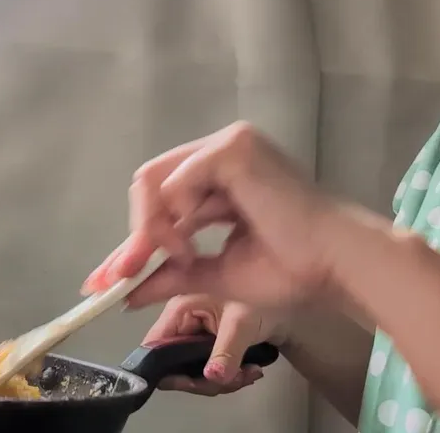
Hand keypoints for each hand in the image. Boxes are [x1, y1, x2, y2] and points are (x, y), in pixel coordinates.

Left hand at [83, 122, 347, 309]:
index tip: (105, 281)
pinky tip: (191, 239)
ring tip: (176, 257)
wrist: (334, 266)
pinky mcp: (233, 147)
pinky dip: (173, 214)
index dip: (133, 240)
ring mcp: (228, 144)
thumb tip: (126, 293)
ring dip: (153, 228)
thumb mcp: (217, 275)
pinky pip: (177, 178)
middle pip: (151, 184)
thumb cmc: (293, 270)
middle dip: (135, 235)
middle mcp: (222, 152)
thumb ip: (174, 275)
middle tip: (124, 275)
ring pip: (157, 180)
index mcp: (224, 177)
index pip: (162, 199)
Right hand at [145, 295, 288, 395]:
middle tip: (233, 381)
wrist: (284, 302)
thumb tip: (212, 377)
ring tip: (248, 374)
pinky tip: (248, 372)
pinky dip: (226, 377)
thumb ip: (226, 351)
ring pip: (191, 373)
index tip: (195, 382)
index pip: (154, 345)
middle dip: (204, 380)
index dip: (167, 369)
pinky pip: (205, 371)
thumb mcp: (242, 324)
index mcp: (179, 309)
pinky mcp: (203, 347)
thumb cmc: (261, 299)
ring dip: (221, 381)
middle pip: (173, 366)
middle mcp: (180, 323)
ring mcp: (191, 337)